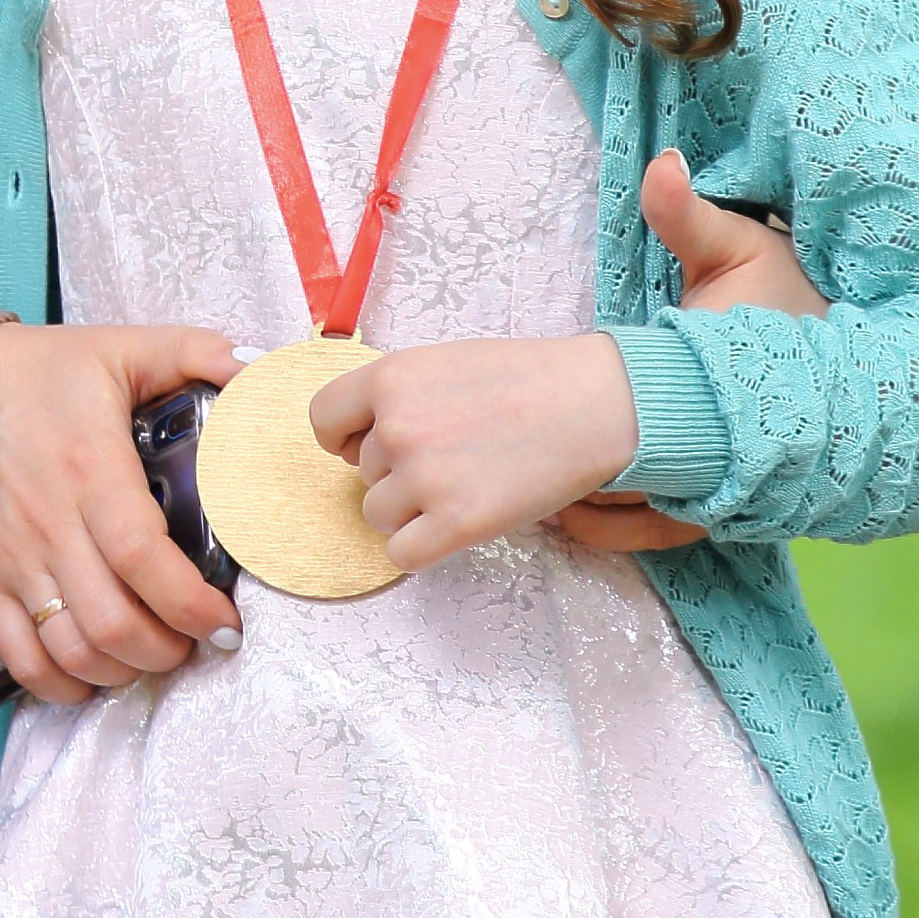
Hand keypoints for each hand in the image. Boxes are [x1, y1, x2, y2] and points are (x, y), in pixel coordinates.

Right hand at [0, 319, 241, 701]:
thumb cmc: (41, 372)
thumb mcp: (123, 347)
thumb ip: (196, 351)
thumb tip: (258, 375)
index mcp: (91, 470)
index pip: (142, 559)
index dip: (190, 605)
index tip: (225, 622)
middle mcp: (50, 525)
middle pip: (112, 624)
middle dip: (168, 650)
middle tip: (199, 640)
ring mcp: (14, 560)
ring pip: (71, 652)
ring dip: (123, 671)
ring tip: (155, 653)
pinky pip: (21, 658)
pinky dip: (63, 685)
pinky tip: (95, 675)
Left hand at [310, 330, 640, 572]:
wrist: (595, 404)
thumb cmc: (528, 381)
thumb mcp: (444, 363)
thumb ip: (398, 396)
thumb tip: (361, 442)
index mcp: (390, 378)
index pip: (323, 420)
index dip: (345, 437)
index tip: (370, 444)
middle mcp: (397, 427)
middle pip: (362, 473)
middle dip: (398, 472)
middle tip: (456, 456)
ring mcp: (424, 477)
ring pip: (377, 515)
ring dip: (412, 511)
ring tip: (464, 484)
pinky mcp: (456, 523)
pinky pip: (402, 554)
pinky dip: (423, 548)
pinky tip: (457, 524)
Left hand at [555, 150, 820, 553]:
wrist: (860, 370)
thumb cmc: (791, 308)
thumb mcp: (743, 250)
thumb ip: (690, 215)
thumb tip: (662, 163)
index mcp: (709, 394)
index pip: (625, 428)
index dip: (576, 429)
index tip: (537, 410)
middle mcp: (714, 455)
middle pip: (616, 482)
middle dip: (562, 469)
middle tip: (508, 449)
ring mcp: (716, 490)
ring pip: (627, 517)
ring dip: (578, 501)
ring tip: (525, 481)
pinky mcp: (716, 510)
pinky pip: (647, 535)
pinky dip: (604, 525)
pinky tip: (563, 508)